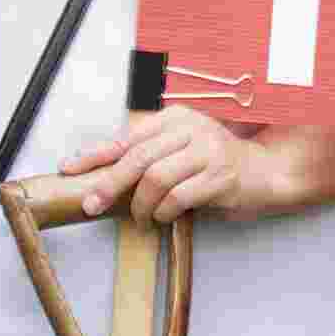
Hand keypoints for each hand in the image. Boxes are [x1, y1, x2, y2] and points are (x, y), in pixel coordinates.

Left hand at [60, 103, 283, 220]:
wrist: (264, 171)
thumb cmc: (215, 164)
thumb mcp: (179, 150)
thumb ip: (148, 155)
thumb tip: (102, 176)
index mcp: (175, 117)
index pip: (126, 137)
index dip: (95, 154)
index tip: (70, 169)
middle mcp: (190, 128)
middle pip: (137, 158)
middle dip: (109, 185)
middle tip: (93, 205)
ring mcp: (207, 151)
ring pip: (156, 179)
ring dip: (140, 205)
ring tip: (140, 217)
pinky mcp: (220, 176)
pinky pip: (178, 197)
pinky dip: (163, 212)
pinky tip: (162, 217)